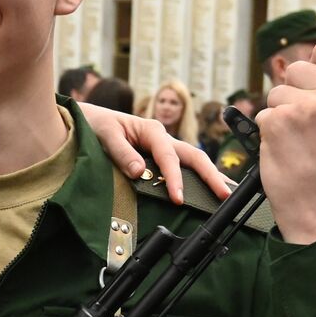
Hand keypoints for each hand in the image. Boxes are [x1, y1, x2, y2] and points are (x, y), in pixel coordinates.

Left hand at [77, 103, 230, 203]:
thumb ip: (122, 152)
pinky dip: (198, 176)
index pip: (168, 157)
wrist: (89, 118)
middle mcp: (162, 137)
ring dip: (210, 176)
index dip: (174, 178)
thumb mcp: (106, 135)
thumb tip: (139, 171)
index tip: (178, 198)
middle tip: (224, 195)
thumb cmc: (96, 124)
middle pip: (193, 156)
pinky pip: (182, 165)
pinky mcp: (160, 155)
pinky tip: (208, 188)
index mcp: (151, 130)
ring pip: (193, 160)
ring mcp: (163, 145)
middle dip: (210, 175)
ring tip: (226, 194)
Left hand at [256, 38, 315, 244]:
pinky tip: (285, 148)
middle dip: (295, 92)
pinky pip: (263, 114)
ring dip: (280, 113)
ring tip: (298, 139)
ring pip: (276, 91)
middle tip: (307, 124)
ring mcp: (307, 107)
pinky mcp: (278, 121)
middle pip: (296, 69)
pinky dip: (267, 131)